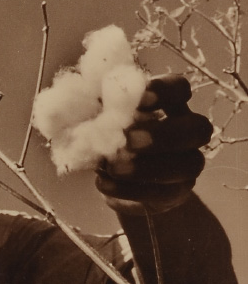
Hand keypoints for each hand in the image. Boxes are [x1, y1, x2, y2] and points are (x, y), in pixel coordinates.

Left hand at [96, 74, 212, 213]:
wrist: (115, 179)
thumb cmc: (110, 139)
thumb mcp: (104, 121)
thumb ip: (102, 111)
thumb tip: (85, 104)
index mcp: (170, 105)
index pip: (180, 89)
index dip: (164, 91)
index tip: (139, 97)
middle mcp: (188, 133)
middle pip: (197, 129)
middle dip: (163, 135)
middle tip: (128, 140)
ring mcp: (186, 166)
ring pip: (187, 166)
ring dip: (147, 167)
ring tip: (113, 168)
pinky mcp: (174, 194)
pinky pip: (161, 193)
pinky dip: (130, 189)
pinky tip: (105, 184)